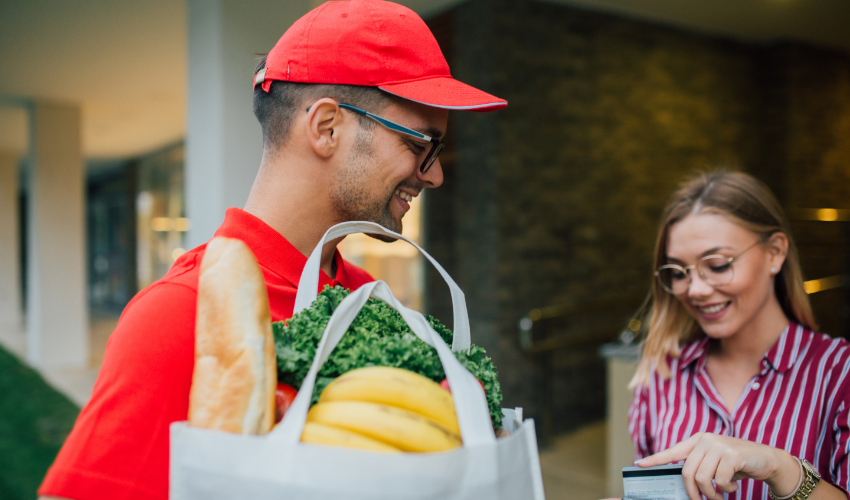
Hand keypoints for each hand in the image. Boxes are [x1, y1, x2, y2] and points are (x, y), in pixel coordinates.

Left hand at [637, 432, 799, 499]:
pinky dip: (726, 490)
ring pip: (702, 478)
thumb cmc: (738, 463)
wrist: (767, 459)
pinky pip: (720, 480)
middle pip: (687, 472)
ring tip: (720, 496)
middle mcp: (706, 440)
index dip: (655, 459)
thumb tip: (685, 484)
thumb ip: (700, 466)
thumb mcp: (716, 462)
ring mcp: (719, 445)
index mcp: (698, 441)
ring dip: (711, 494)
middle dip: (693, 492)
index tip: (639, 464)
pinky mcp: (732, 455)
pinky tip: (732, 487)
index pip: (672, 451)